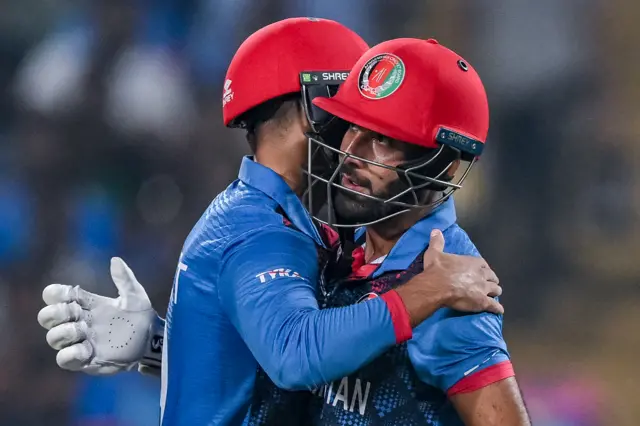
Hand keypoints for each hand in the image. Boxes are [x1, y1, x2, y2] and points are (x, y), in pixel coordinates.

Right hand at [37, 257, 157, 374]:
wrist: (152, 341)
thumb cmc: (141, 316)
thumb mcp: (135, 296)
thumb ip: (124, 278)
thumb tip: (115, 260)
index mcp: (87, 304)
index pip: (56, 295)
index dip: (56, 293)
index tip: (71, 294)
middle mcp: (79, 322)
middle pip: (47, 316)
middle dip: (54, 313)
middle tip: (74, 313)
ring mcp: (80, 342)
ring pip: (53, 338)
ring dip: (63, 332)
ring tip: (82, 330)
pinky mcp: (85, 360)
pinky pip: (63, 359)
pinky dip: (70, 353)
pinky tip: (88, 349)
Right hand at [396, 230, 502, 326]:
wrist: (437, 286)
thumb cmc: (437, 269)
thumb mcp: (434, 253)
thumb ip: (437, 242)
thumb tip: (436, 230)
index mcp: (472, 262)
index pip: (484, 264)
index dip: (484, 269)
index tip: (482, 271)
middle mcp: (481, 274)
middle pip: (493, 277)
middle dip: (491, 281)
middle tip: (488, 284)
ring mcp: (484, 289)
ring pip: (496, 290)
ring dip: (495, 292)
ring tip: (492, 296)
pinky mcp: (483, 302)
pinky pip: (495, 306)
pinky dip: (497, 308)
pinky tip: (498, 310)